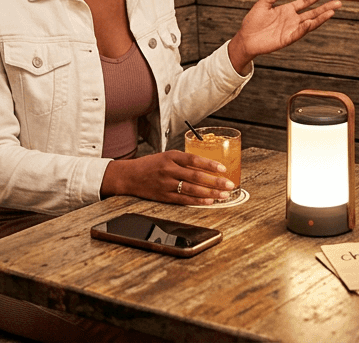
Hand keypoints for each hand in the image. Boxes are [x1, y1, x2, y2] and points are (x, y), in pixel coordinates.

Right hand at [102, 151, 234, 204]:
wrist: (129, 176)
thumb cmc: (150, 165)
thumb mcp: (166, 156)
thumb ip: (184, 161)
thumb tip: (207, 166)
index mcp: (171, 156)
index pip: (194, 159)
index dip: (210, 164)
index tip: (223, 168)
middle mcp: (169, 169)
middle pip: (196, 176)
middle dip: (215, 181)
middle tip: (229, 185)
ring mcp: (166, 184)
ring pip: (192, 189)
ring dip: (210, 193)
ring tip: (223, 195)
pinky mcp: (163, 196)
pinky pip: (183, 199)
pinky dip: (197, 201)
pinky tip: (209, 201)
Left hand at [227, 0, 339, 72]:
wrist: (245, 38)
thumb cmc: (252, 22)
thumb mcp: (263, 4)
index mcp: (288, 10)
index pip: (306, 2)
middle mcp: (292, 20)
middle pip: (313, 13)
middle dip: (325, 8)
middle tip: (339, 3)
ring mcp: (291, 30)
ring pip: (309, 23)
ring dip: (320, 18)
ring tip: (332, 12)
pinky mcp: (286, 39)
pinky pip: (298, 33)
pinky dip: (304, 28)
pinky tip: (311, 22)